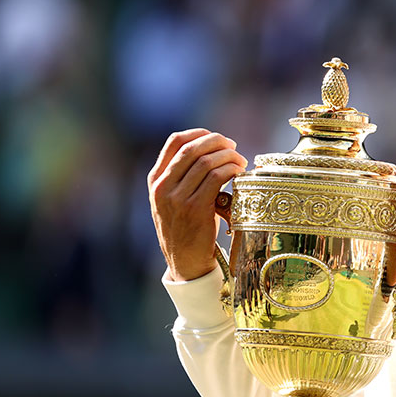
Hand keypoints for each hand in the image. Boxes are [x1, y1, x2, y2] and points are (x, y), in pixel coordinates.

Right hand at [148, 129, 247, 280]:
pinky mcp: (195, 209)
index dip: (199, 134)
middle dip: (217, 142)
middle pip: (192, 149)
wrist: (185, 262)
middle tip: (233, 146)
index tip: (216, 138)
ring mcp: (177, 198)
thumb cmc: (186, 227)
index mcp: (155, 180)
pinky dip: (231, 170)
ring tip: (240, 161)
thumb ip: (183, 176)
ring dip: (229, 156)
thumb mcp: (173, 199)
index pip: (174, 142)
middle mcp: (162, 187)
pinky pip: (217, 178)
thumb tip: (212, 150)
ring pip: (206, 162)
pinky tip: (239, 173)